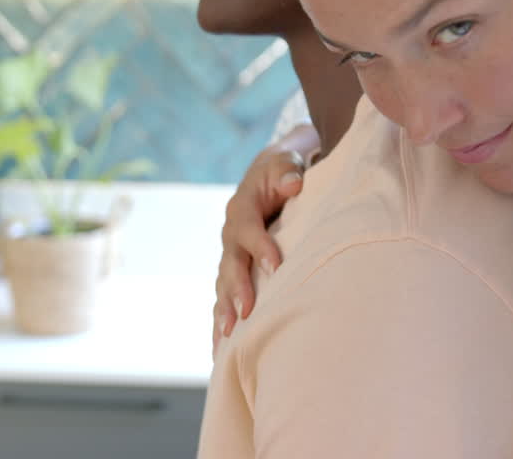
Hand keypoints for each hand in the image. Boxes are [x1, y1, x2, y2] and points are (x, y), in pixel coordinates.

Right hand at [212, 125, 317, 354]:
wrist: (268, 174)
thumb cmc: (283, 170)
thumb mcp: (287, 162)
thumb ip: (288, 170)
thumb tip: (294, 183)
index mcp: (242, 208)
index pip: (248, 229)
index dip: (260, 247)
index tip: (276, 268)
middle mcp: (231, 234)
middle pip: (230, 264)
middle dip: (236, 289)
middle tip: (244, 313)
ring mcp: (230, 254)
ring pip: (223, 285)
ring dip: (223, 310)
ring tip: (226, 338)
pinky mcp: (234, 270)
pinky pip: (224, 297)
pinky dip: (220, 321)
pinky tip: (219, 349)